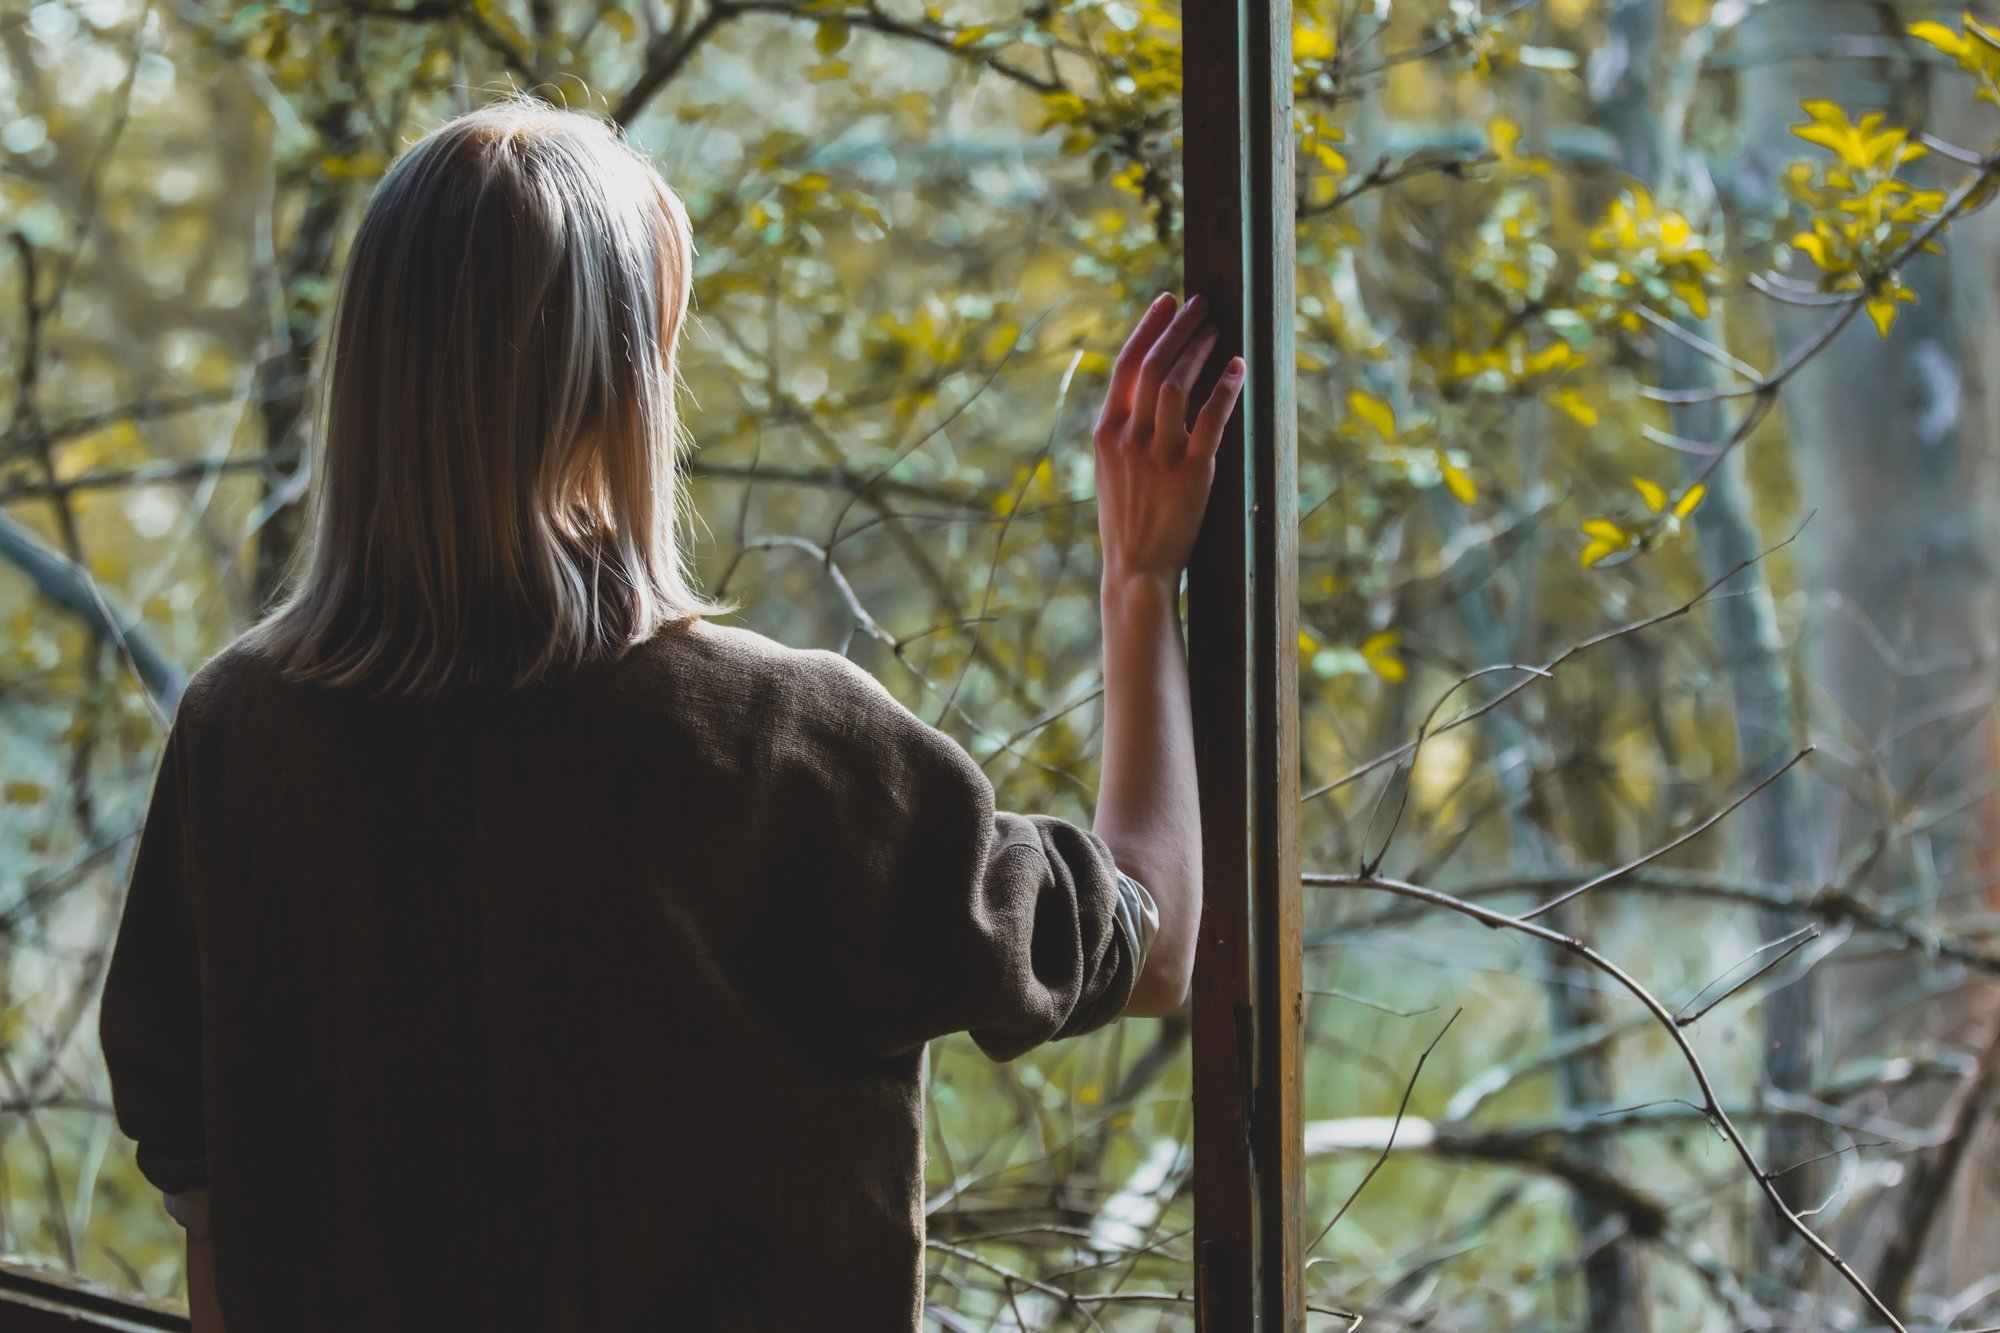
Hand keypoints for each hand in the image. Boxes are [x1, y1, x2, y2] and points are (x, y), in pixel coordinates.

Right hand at [1092, 292, 1245, 583]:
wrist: (1136, 567)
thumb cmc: (1128, 518)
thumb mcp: (1111, 468)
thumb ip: (1124, 428)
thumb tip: (1146, 387)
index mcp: (1106, 433)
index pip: (1126, 366)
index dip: (1149, 328)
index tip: (1167, 302)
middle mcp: (1129, 438)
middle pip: (1154, 366)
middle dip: (1180, 328)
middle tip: (1202, 304)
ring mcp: (1159, 455)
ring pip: (1178, 386)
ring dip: (1200, 350)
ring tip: (1217, 330)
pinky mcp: (1191, 474)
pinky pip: (1211, 420)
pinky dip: (1225, 389)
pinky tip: (1237, 368)